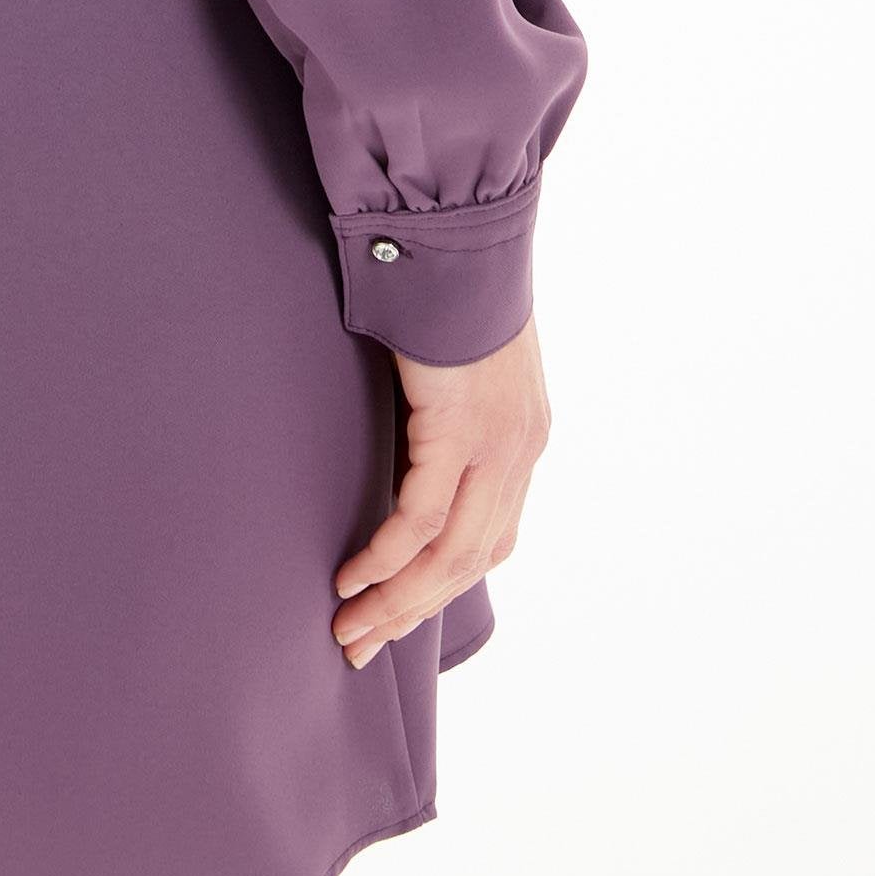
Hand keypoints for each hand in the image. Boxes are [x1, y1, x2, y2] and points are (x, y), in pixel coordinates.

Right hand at [331, 315, 550, 666]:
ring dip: (396, 600)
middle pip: (473, 561)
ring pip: (450, 556)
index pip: (493, 537)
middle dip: (414, 609)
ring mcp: (499, 444)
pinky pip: (420, 520)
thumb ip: (446, 405)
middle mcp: (522, 450)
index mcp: (525, 437)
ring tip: (349, 628)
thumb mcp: (458, 358)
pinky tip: (352, 579)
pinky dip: (386, 558)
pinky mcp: (461, 430)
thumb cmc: (446, 284)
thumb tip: (407, 430)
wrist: (460, 232)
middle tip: (361, 643)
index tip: (398, 610)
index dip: (445, 582)